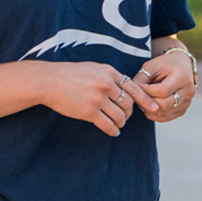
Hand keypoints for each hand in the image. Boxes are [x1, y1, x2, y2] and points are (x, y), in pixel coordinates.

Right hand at [40, 61, 156, 136]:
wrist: (48, 81)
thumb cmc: (70, 74)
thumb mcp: (94, 68)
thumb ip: (110, 76)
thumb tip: (124, 85)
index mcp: (109, 72)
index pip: (134, 87)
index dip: (145, 99)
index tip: (154, 106)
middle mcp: (106, 84)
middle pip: (128, 103)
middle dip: (129, 113)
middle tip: (126, 117)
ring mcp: (98, 98)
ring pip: (120, 116)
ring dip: (121, 123)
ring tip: (119, 125)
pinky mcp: (89, 112)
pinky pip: (107, 124)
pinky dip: (113, 130)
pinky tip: (113, 132)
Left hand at [134, 48, 195, 121]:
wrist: (181, 66)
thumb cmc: (165, 65)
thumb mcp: (151, 66)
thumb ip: (140, 79)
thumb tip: (130, 93)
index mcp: (182, 77)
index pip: (163, 91)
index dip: (146, 92)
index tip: (136, 87)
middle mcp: (188, 91)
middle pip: (163, 104)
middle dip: (146, 101)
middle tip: (137, 96)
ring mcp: (187, 102)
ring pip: (162, 113)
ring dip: (148, 109)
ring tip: (142, 100)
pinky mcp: (183, 110)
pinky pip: (165, 118)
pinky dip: (153, 114)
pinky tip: (148, 105)